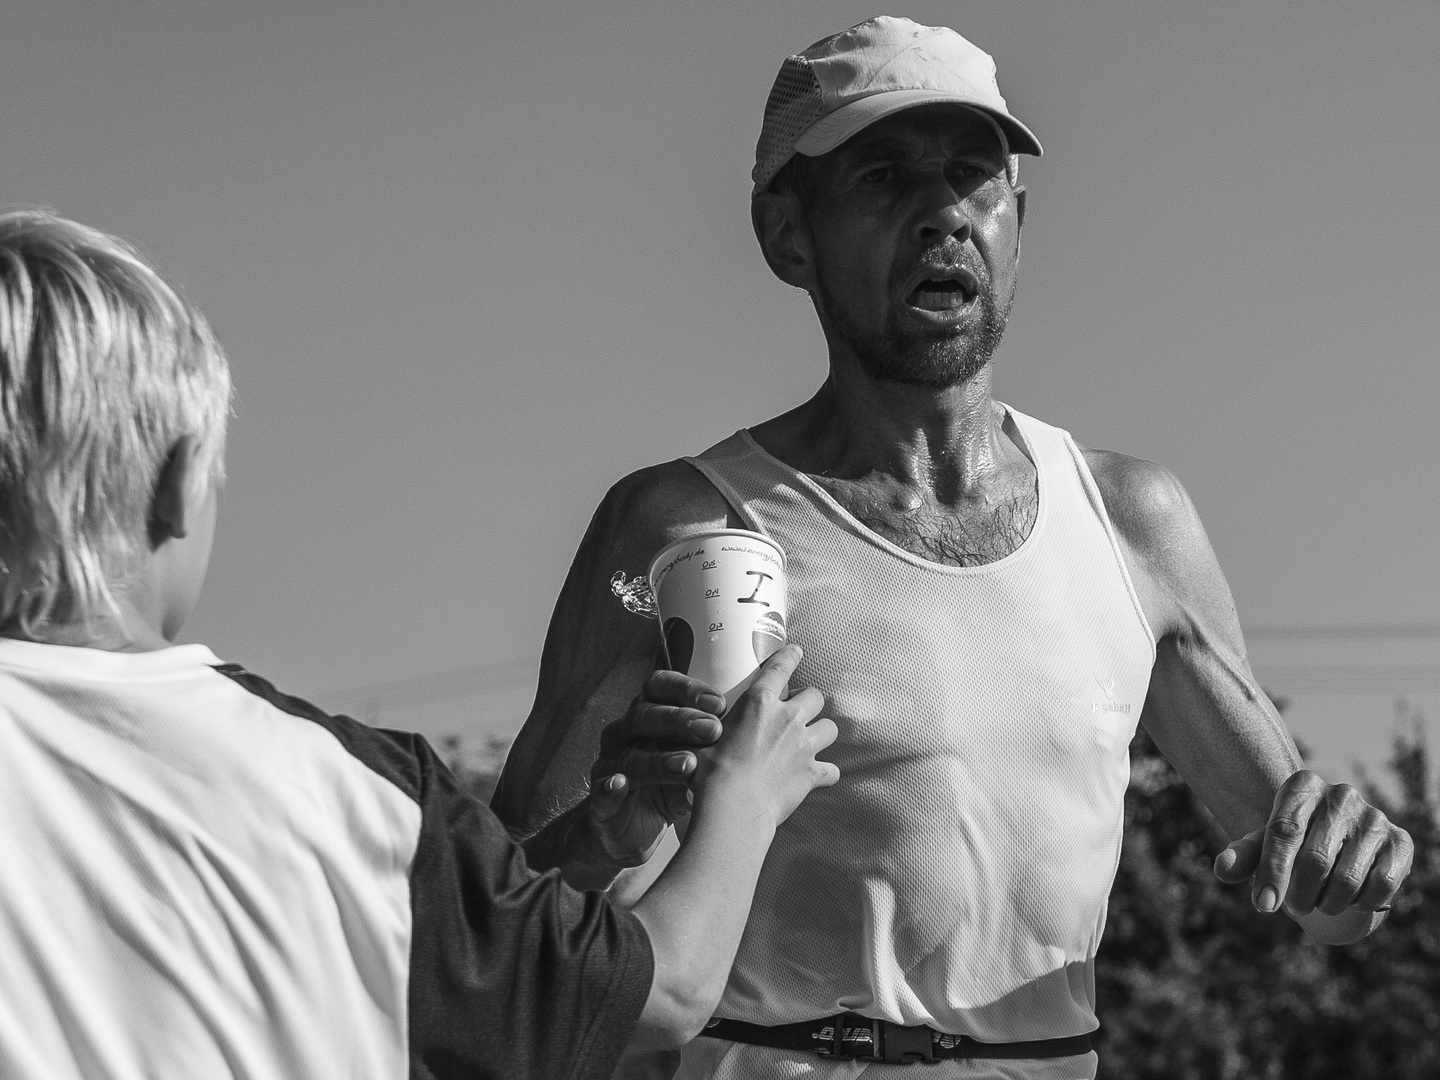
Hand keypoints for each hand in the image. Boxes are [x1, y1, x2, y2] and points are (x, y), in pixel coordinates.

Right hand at [586, 669, 726, 866]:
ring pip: (628, 754)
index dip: (687, 690)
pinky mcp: (601, 800)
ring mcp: (610, 765)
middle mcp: (624, 733)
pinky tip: (622, 784)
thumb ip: (716, 741)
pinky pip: (602, 790)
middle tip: (714, 730)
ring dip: (658, 758)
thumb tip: (765, 722)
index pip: (660, 687)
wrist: (632, 830)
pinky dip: (612, 786)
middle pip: (645, 715)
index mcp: (646, 714)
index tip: (720, 702)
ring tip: (687, 765)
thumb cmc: (668, 786)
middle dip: (680, 720)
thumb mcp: (695, 759)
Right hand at [696, 644, 838, 826]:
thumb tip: (704, 724)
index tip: (796, 651)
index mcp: (758, 703)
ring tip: (810, 740)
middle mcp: (787, 718)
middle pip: (814, 696)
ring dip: (822, 732)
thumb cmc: (710, 774)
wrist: (732, 808)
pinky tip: (816, 776)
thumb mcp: (703, 739)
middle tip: (798, 711)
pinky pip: (832, 769)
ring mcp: (804, 746)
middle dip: (809, 701)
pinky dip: (825, 772)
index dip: (790, 656)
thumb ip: (711, 726)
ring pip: (830, 728)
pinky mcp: (812, 773)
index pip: (780, 668)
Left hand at [1214, 770, 1413, 921]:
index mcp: (1302, 786)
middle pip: (1314, 859)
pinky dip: (1360, 903)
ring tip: (1319, 903)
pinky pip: (1380, 885)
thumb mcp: (1264, 844)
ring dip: (1327, 903)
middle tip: (1294, 909)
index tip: (1264, 906)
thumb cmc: (1292, 842)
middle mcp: (1341, 795)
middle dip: (1299, 895)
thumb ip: (1243, 856)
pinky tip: (1349, 899)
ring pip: (1347, 878)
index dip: (1272, 872)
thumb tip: (1222, 870)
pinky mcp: (1401, 841)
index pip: (1283, 832)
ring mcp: (1374, 817)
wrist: (1338, 841)